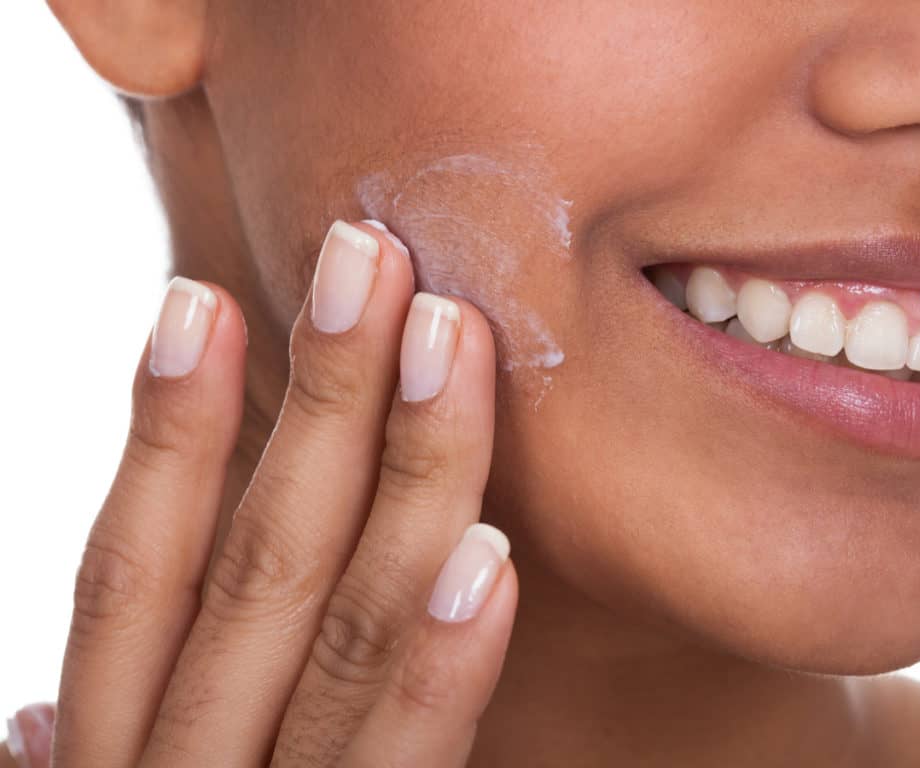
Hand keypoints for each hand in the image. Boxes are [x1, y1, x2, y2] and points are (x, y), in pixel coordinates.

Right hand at [43, 220, 517, 766]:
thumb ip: (109, 750)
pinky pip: (410, 758)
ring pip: (342, 629)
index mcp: (123, 747)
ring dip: (404, 475)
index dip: (161, 433)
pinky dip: (444, 661)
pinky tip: (490, 553)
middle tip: (368, 257)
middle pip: (256, 565)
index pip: (130, 574)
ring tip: (446, 340)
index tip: (194, 301)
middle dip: (317, 400)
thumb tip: (31, 714)